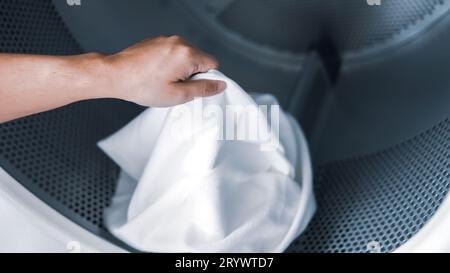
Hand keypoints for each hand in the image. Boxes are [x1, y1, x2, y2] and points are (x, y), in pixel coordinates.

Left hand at [106, 35, 225, 106]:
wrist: (114, 75)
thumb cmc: (142, 86)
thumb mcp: (177, 95)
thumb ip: (203, 89)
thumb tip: (220, 85)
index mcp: (187, 54)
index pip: (213, 64)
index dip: (207, 79)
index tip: (194, 87)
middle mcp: (178, 42)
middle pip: (199, 59)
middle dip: (192, 74)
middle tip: (175, 87)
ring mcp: (166, 39)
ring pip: (185, 56)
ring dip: (180, 68)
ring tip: (162, 80)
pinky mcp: (156, 40)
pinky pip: (172, 52)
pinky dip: (169, 63)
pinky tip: (155, 73)